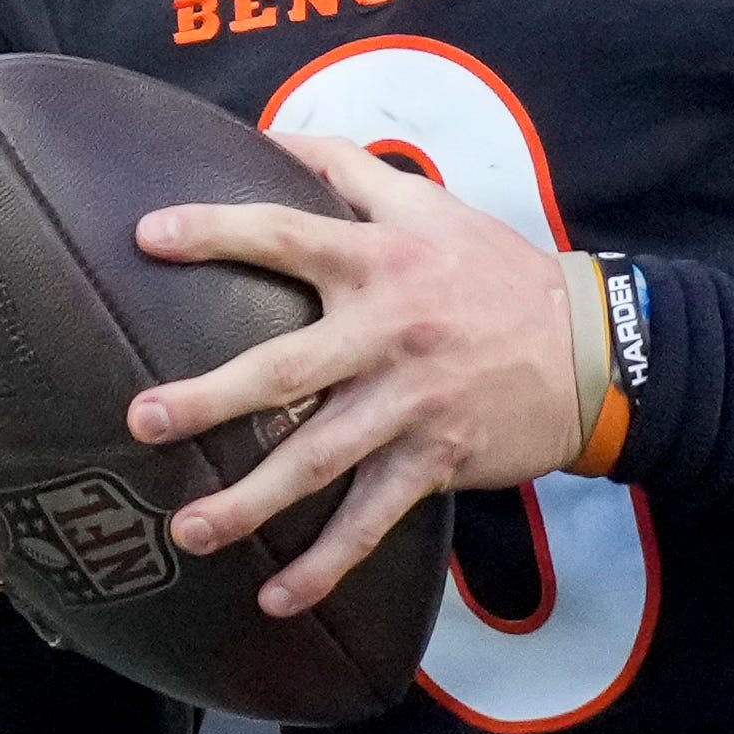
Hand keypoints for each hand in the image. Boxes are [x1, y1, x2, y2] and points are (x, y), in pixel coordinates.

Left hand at [121, 134, 594, 616]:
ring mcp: (411, 404)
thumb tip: (272, 135)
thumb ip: (350, 170)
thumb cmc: (496, 273)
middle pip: (287, 369)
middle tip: (142, 421)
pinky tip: (278, 598)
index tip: (147, 236)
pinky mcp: (435, 460)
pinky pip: (372, 519)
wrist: (591, 349)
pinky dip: (328, 564)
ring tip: (190, 531)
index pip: (288, 236)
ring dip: (252, 502)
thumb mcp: (431, 205)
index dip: (218, 231)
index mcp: (380, 262)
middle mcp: (389, 333)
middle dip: (211, 399)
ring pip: (320, 458)